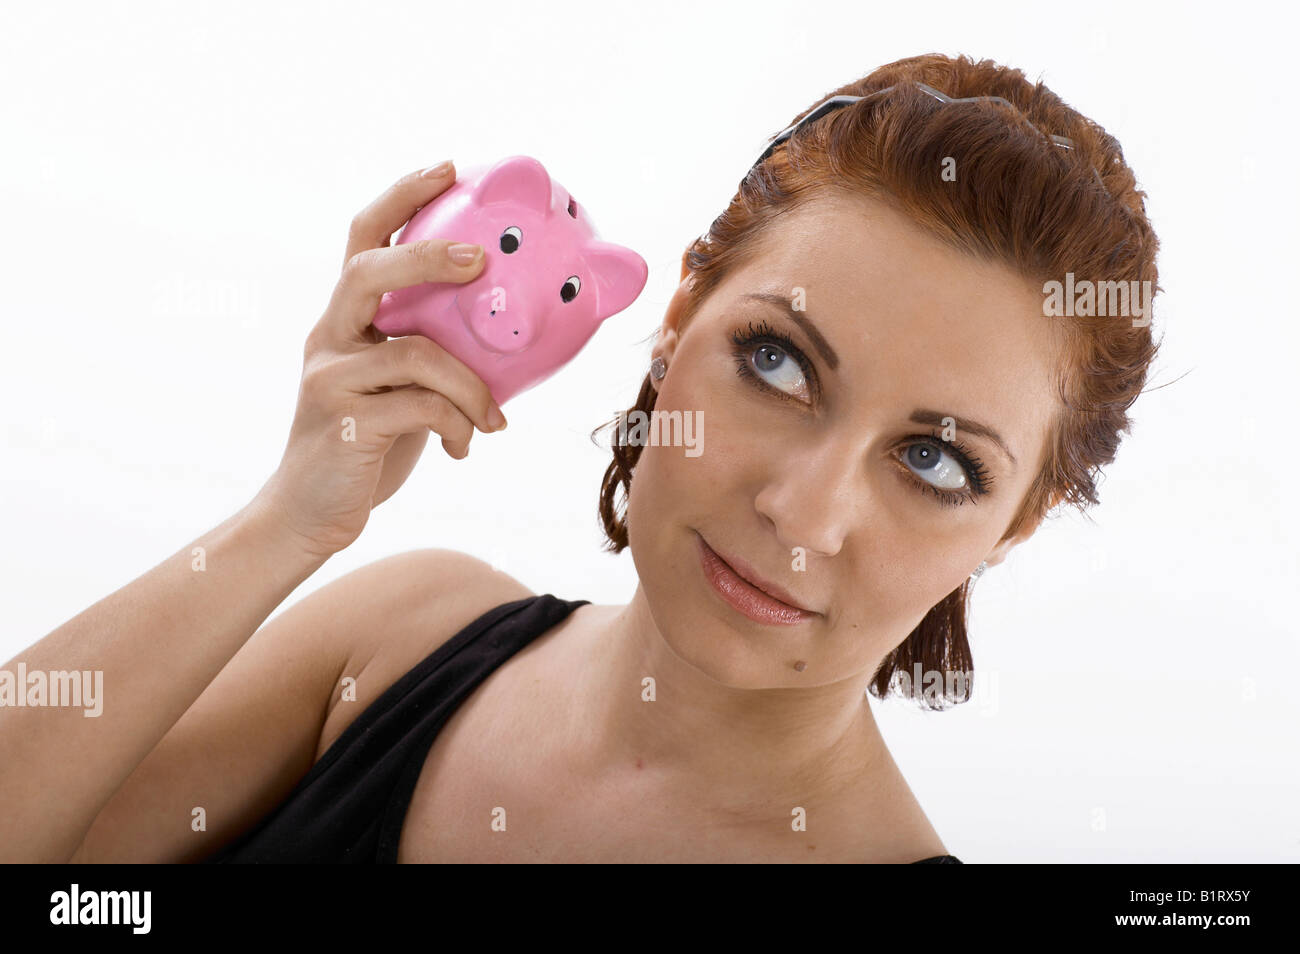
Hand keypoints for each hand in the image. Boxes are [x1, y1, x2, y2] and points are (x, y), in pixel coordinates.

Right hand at [255, 161, 506, 558]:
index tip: (448, 167)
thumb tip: (506, 336)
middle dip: (427, 257)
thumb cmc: (366, 445)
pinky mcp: (343, 422)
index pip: (364, 237)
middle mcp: (328, 337)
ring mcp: (330, 378)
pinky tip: (464, 447)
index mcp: (344, 319)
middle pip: (369, 271)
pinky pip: (423, 408)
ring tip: (495, 421)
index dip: (402, 196)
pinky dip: (459, 425)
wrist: (309, 514)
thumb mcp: (399, 388)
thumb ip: (431, 354)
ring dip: (472, 388)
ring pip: (417, 355)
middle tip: (478, 259)